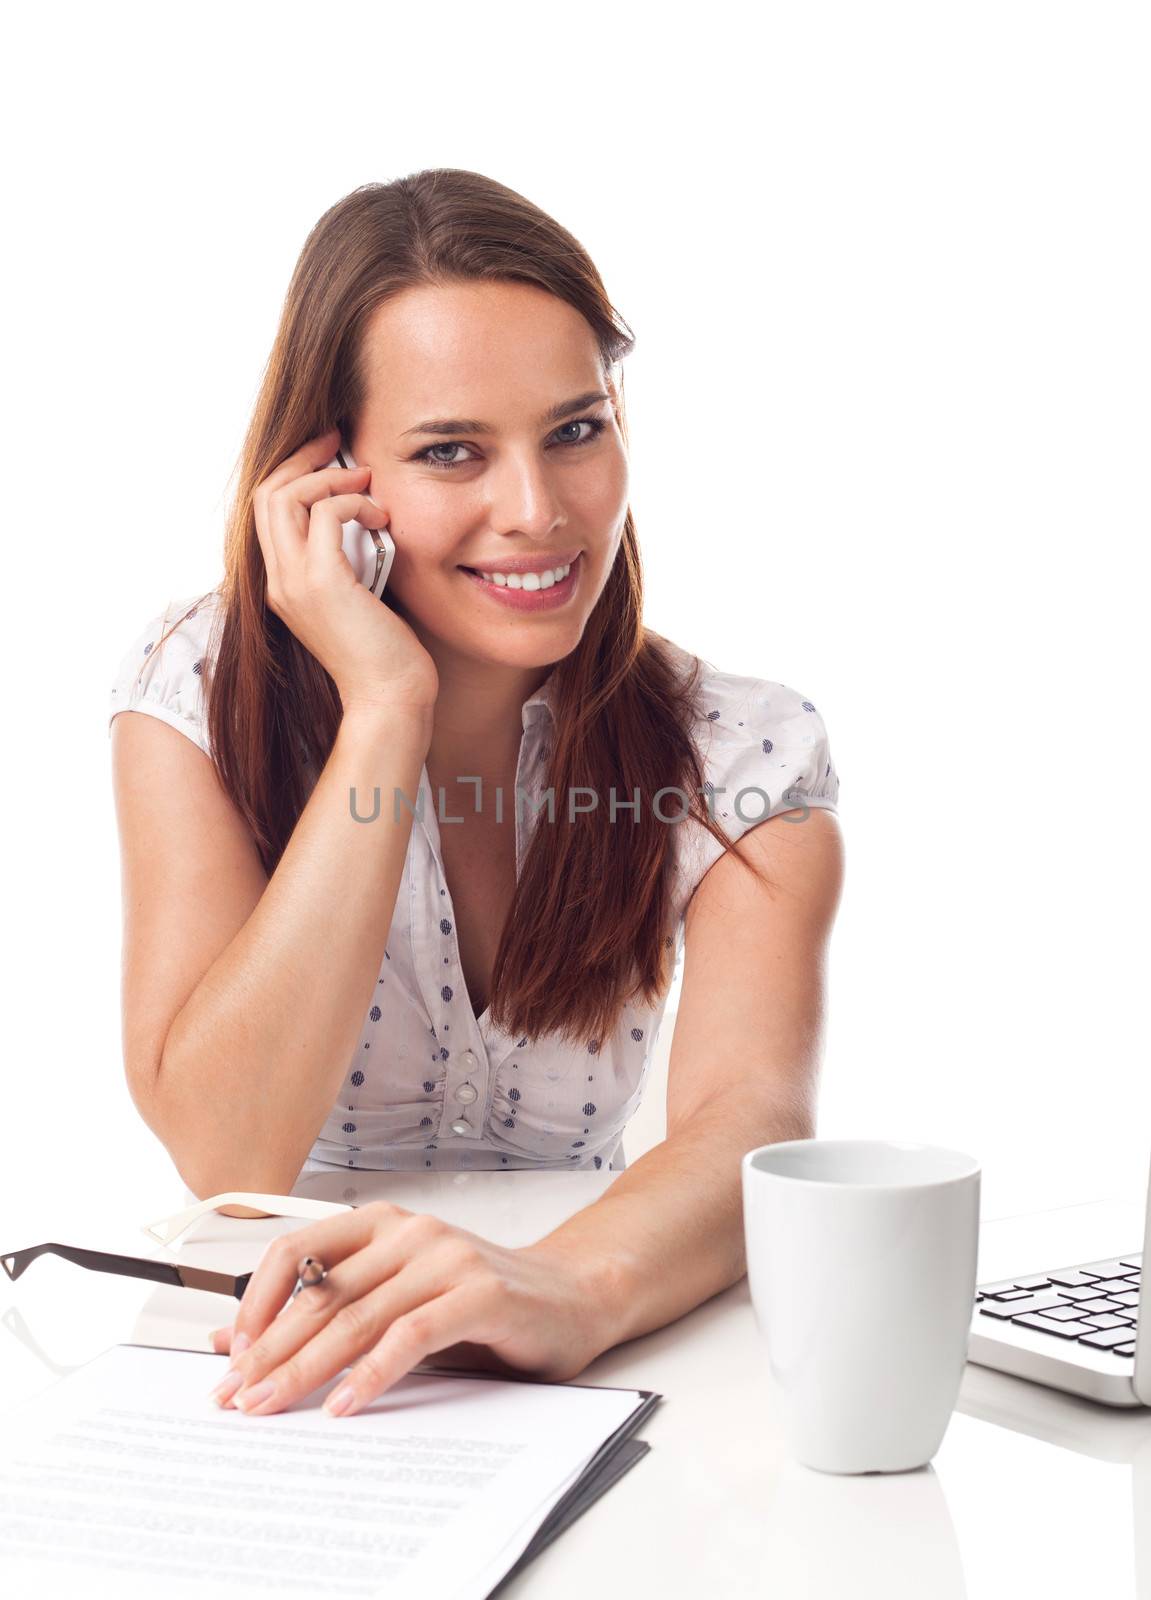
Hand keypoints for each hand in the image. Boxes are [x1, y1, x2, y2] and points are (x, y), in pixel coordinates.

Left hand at [207, 1200, 608, 1417]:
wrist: (570, 1296)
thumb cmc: (479, 1301)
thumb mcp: (393, 1300)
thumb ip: (326, 1312)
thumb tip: (236, 1338)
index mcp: (382, 1224)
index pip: (296, 1251)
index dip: (256, 1302)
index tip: (230, 1354)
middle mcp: (410, 1231)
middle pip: (321, 1293)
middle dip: (271, 1350)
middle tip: (236, 1396)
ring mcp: (446, 1258)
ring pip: (358, 1316)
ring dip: (307, 1368)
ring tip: (275, 1405)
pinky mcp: (480, 1293)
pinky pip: (411, 1335)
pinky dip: (372, 1373)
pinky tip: (345, 1404)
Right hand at [253, 427, 439, 715]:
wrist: (389, 699)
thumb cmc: (384, 653)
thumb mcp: (356, 597)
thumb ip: (346, 560)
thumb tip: (361, 521)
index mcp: (282, 583)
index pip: (266, 510)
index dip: (293, 473)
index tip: (330, 455)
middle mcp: (278, 581)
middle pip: (266, 493)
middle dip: (302, 458)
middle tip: (340, 443)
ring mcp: (295, 583)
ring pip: (284, 496)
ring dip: (329, 478)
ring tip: (367, 483)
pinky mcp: (323, 584)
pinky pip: (324, 515)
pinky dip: (354, 503)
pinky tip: (381, 519)